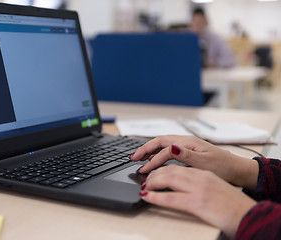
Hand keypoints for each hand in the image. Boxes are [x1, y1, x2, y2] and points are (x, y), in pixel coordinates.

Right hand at [130, 135, 257, 190]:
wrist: (236, 169)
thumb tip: (170, 147)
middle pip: (159, 142)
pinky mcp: (187, 151)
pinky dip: (157, 154)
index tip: (143, 170)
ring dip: (150, 151)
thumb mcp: (204, 162)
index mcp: (188, 142)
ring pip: (162, 145)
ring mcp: (186, 146)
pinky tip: (154, 161)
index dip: (152, 159)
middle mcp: (185, 141)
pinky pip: (168, 150)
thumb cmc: (222, 167)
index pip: (164, 149)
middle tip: (132, 158)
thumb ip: (185, 155)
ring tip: (139, 159)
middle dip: (144, 149)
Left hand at [140, 165, 256, 238]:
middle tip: (143, 178)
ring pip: (167, 178)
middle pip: (169, 169)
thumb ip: (197, 181)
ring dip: (151, 181)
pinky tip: (146, 195)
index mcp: (203, 173)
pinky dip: (155, 196)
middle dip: (153, 172)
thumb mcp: (213, 186)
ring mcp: (198, 188)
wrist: (250, 214)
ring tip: (143, 185)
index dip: (160, 166)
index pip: (176, 164)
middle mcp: (200, 177)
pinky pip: (170, 198)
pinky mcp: (197, 202)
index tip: (151, 171)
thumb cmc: (232, 204)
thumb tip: (180, 181)